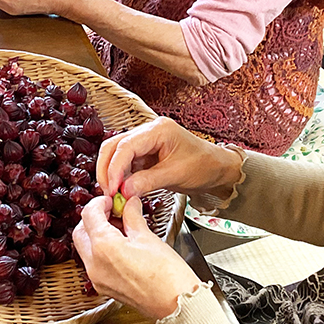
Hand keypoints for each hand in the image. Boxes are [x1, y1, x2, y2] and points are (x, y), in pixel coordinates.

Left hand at [72, 194, 200, 319]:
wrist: (176, 305)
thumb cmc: (167, 275)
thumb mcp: (148, 237)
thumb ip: (132, 217)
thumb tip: (129, 204)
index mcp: (104, 247)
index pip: (89, 215)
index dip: (100, 203)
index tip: (111, 200)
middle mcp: (95, 264)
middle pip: (80, 232)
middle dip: (93, 219)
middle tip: (112, 212)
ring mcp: (97, 278)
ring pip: (85, 248)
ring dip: (96, 235)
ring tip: (119, 228)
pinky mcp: (104, 288)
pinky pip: (94, 263)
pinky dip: (101, 251)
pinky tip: (120, 245)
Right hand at [97, 116, 243, 198]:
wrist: (217, 169)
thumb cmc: (203, 166)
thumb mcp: (176, 175)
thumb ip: (148, 182)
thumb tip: (123, 191)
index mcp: (158, 130)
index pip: (126, 146)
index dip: (114, 168)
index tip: (111, 188)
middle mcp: (148, 131)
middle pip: (115, 146)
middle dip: (106, 169)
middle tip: (107, 192)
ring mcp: (145, 142)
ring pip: (116, 154)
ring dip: (111, 173)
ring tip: (113, 194)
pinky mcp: (144, 154)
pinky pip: (125, 164)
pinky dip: (120, 177)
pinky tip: (121, 190)